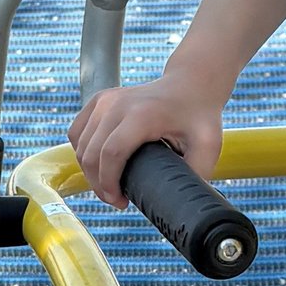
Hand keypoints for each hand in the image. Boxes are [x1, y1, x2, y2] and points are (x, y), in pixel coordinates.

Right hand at [68, 74, 223, 206]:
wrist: (189, 84)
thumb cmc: (199, 115)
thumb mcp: (208, 145)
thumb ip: (196, 173)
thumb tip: (180, 200)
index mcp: (142, 114)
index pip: (111, 154)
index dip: (109, 184)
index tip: (121, 202)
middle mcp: (118, 104)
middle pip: (91, 153)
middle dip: (99, 184)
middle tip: (116, 199)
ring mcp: (105, 100)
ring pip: (80, 145)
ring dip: (89, 171)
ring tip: (108, 185)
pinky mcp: (98, 100)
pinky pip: (77, 132)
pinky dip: (82, 152)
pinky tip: (97, 164)